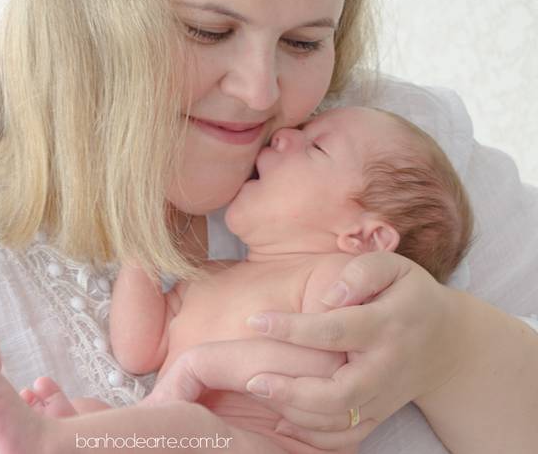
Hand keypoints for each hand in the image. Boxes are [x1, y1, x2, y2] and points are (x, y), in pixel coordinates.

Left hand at [244, 251, 465, 449]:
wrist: (450, 342)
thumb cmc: (409, 295)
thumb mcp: (393, 267)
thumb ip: (360, 274)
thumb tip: (328, 297)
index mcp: (387, 325)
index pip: (335, 330)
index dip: (292, 328)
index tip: (256, 321)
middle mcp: (386, 367)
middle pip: (339, 392)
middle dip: (292, 390)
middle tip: (252, 379)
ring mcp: (384, 397)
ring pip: (340, 420)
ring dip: (296, 413)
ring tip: (259, 392)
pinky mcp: (380, 414)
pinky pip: (348, 437)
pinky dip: (315, 437)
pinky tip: (282, 420)